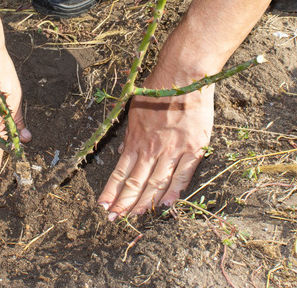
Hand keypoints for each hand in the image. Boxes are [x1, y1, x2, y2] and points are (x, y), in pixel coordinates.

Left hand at [97, 73, 213, 219]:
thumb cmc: (157, 88)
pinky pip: (182, 176)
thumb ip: (129, 135)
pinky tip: (166, 205)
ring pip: (156, 184)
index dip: (111, 192)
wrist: (183, 76)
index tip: (103, 206)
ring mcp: (173, 150)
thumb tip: (121, 154)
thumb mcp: (134, 110)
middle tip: (115, 219)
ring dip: (145, 202)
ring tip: (136, 216)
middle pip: (136, 183)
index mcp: (135, 140)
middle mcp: (151, 149)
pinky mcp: (193, 148)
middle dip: (124, 203)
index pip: (119, 173)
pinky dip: (174, 192)